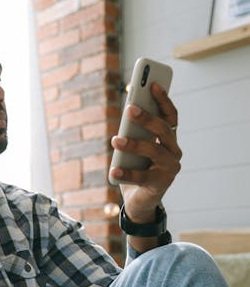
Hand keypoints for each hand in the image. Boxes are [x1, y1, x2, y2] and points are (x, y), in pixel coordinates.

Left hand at [110, 83, 181, 223]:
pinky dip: (126, 174)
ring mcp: (170, 169)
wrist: (140, 203)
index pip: (170, 116)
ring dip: (134, 144)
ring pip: (154, 151)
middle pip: (163, 130)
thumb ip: (134, 133)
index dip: (163, 100)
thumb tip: (128, 112)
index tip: (153, 84)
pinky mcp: (160, 185)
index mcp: (169, 140)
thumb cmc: (137, 170)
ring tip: (115, 140)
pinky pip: (142, 177)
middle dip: (147, 118)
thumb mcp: (134, 149)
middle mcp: (174, 152)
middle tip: (129, 109)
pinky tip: (113, 171)